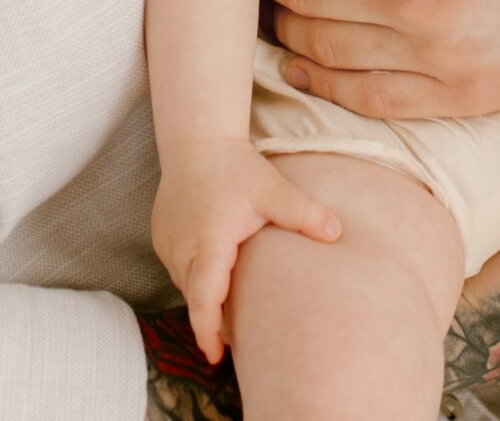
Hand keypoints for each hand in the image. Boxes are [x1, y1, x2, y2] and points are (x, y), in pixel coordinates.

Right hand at [150, 138, 340, 363]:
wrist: (197, 142)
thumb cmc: (236, 168)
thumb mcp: (272, 190)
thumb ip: (304, 213)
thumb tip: (338, 232)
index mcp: (208, 244)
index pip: (204, 299)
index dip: (208, 331)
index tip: (216, 357)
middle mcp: (181, 248)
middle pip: (198, 297)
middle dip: (215, 320)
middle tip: (240, 339)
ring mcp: (167, 244)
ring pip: (187, 285)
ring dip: (206, 296)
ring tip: (229, 308)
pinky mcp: (161, 238)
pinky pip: (178, 268)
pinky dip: (196, 277)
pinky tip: (216, 273)